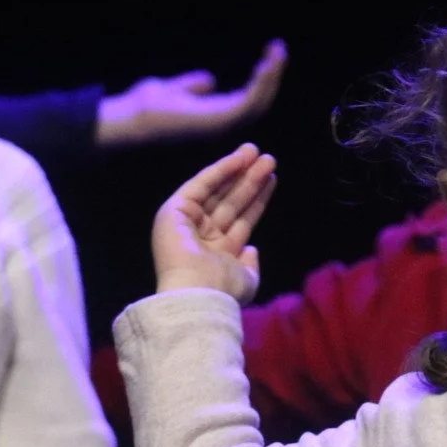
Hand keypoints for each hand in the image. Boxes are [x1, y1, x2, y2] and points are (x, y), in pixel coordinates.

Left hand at [96, 39, 287, 146]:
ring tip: (277, 52)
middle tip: (279, 49)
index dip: (260, 80)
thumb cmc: (141, 108)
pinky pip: (249, 102)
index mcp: (212, 117)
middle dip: (271, 76)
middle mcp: (221, 123)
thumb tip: (208, 80)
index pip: (247, 100)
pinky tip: (265, 64)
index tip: (268, 55)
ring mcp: (221, 124)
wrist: (127, 120)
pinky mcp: (219, 121)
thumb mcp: (170, 90)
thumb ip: (190, 86)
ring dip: (271, 76)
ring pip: (258, 102)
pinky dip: (261, 84)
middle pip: (259, 101)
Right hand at [152, 143, 277, 299]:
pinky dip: (221, 170)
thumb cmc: (225, 289)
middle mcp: (202, 237)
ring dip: (239, 170)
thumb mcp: (246, 278)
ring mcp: (186, 223)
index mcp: (218, 253)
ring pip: (219, 191)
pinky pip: (201, 185)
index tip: (272, 179)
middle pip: (231, 202)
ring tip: (261, 153)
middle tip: (269, 159)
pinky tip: (240, 158)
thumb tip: (252, 249)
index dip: (257, 200)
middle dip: (250, 180)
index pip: (241, 220)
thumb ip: (249, 263)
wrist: (199, 293)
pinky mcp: (174, 211)